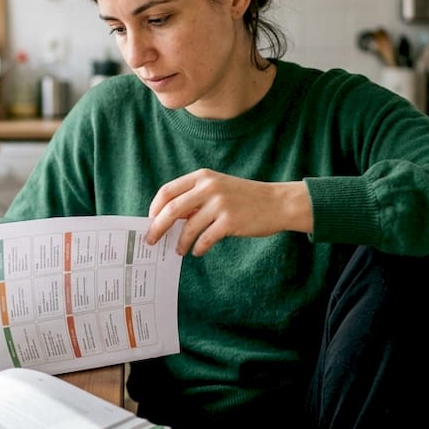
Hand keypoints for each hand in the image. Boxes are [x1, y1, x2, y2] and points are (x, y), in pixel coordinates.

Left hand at [145, 169, 312, 255]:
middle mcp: (209, 187)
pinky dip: (197, 248)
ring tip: (178, 250)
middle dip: (157, 227)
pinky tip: (196, 251)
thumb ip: (195, 198)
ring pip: (188, 228)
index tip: (151, 221)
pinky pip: (205, 239)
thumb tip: (168, 218)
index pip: (167, 191)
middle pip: (171, 209)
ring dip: (179, 242)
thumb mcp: (218, 188)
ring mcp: (220, 204)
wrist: (277, 202)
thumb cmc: (244, 197)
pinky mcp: (230, 222)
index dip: (154, 208)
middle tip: (151, 241)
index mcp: (202, 177)